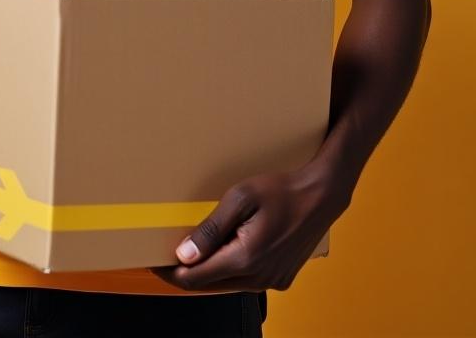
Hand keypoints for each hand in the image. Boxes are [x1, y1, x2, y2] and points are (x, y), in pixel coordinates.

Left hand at [149, 163, 351, 292]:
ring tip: (194, 249)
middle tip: (166, 255)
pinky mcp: (281, 279)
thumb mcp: (240, 198)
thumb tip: (184, 255)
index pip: (196, 279)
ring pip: (227, 284)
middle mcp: (259, 278)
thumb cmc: (283, 190)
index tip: (153, 263)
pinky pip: (246, 281)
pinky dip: (230, 270)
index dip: (170, 273)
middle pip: (209, 285)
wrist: (322, 195)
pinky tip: (225, 249)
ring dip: (209, 271)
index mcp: (246, 259)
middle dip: (186, 273)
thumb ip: (211, 228)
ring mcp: (272, 281)